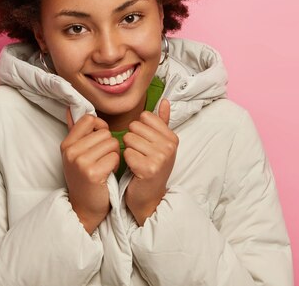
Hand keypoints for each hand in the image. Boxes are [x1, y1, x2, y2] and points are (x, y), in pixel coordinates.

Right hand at [61, 109, 119, 233]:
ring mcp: (80, 161)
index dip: (100, 128)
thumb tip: (70, 108)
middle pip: (104, 132)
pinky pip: (114, 157)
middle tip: (102, 160)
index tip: (99, 142)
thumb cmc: (84, 178)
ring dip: (114, 155)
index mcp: (67, 143)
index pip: (90, 119)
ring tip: (105, 166)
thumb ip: (76, 131)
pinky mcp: (92, 172)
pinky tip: (107, 173)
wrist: (84, 207)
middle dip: (109, 145)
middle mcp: (71, 150)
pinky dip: (115, 165)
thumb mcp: (75, 154)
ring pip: (112, 143)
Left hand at [124, 98, 178, 225]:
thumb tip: (165, 100)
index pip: (144, 116)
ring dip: (128, 151)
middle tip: (140, 155)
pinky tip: (134, 170)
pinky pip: (126, 153)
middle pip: (134, 127)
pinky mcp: (149, 169)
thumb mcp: (160, 144)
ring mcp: (161, 157)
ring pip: (128, 139)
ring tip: (137, 162)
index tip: (144, 144)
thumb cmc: (151, 168)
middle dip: (132, 140)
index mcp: (172, 137)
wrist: (149, 198)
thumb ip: (162, 122)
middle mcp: (169, 146)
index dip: (139, 129)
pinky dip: (126, 161)